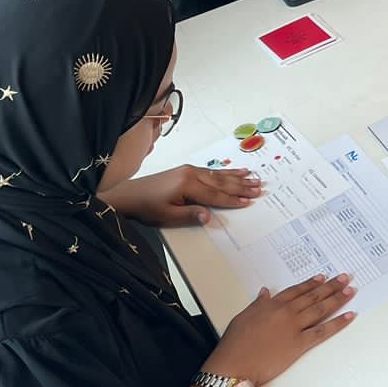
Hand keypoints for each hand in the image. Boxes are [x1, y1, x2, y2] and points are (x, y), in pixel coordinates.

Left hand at [99, 165, 261, 226]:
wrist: (129, 195)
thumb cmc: (147, 207)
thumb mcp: (167, 216)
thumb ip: (190, 215)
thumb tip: (209, 216)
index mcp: (188, 185)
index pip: (215, 195)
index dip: (232, 200)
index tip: (247, 202)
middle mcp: (191, 174)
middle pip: (221, 182)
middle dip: (241, 186)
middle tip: (258, 188)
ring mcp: (189, 170)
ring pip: (218, 174)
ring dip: (236, 177)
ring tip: (253, 177)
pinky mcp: (187, 170)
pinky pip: (211, 171)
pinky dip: (225, 172)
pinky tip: (233, 172)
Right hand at [204, 273, 356, 386]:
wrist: (234, 365)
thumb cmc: (235, 344)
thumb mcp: (243, 317)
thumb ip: (257, 304)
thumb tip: (264, 293)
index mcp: (272, 305)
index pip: (296, 290)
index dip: (311, 283)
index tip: (322, 277)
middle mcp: (286, 312)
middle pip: (313, 296)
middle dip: (331, 286)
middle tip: (344, 278)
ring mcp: (294, 327)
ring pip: (321, 309)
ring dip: (338, 298)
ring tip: (350, 290)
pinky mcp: (299, 344)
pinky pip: (322, 331)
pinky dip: (338, 323)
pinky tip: (349, 316)